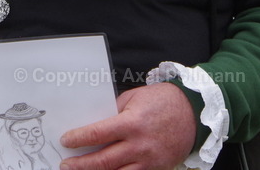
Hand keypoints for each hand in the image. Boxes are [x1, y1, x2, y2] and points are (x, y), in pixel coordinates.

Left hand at [58, 83, 195, 169]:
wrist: (194, 113)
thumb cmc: (163, 101)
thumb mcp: (134, 97)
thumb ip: (115, 110)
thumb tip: (95, 120)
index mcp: (131, 123)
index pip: (97, 134)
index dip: (78, 139)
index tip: (66, 141)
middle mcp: (139, 145)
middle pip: (102, 161)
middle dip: (80, 164)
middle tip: (65, 164)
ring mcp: (148, 160)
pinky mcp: (156, 169)